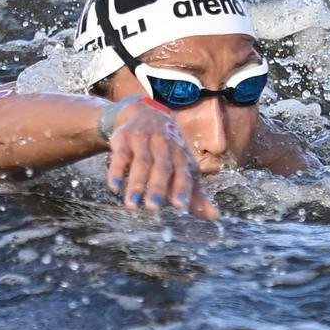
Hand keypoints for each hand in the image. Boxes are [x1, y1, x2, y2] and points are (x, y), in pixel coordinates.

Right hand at [104, 100, 219, 219]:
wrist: (146, 113)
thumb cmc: (169, 150)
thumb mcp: (183, 167)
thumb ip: (196, 194)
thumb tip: (215, 217)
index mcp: (181, 155)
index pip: (184, 173)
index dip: (183, 189)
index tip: (181, 207)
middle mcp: (164, 146)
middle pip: (162, 167)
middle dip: (158, 187)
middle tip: (153, 208)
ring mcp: (143, 140)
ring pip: (141, 162)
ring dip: (136, 184)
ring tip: (132, 205)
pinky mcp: (124, 139)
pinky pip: (120, 156)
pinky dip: (117, 171)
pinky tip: (115, 187)